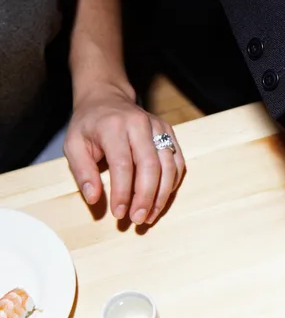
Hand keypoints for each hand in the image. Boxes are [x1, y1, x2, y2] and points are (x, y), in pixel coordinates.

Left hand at [64, 83, 185, 224]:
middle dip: (146, 198)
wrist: (107, 98)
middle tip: (138, 219)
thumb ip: (82, 172)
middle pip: (150, 167)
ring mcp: (158, 127)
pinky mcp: (170, 133)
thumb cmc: (89, 125)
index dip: (123, 193)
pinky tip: (161, 199)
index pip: (122, 165)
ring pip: (169, 167)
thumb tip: (94, 199)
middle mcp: (139, 125)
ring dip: (162, 196)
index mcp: (113, 127)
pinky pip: (178, 163)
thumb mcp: (73, 145)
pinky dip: (171, 185)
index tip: (119, 213)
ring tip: (151, 215)